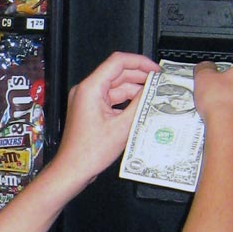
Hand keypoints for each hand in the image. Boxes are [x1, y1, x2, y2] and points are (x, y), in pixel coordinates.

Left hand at [53, 50, 159, 187]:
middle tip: (159, 82)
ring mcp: (87, 99)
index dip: (140, 62)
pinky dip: (126, 101)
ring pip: (116, 86)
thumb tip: (153, 90)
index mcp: (90, 88)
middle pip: (118, 73)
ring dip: (135, 90)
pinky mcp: (90, 109)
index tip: (155, 69)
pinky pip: (112, 98)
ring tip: (153, 95)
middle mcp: (86, 90)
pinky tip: (141, 106)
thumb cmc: (88, 152)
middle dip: (140, 77)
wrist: (73, 169)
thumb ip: (140, 105)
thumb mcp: (122, 127)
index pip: (118, 62)